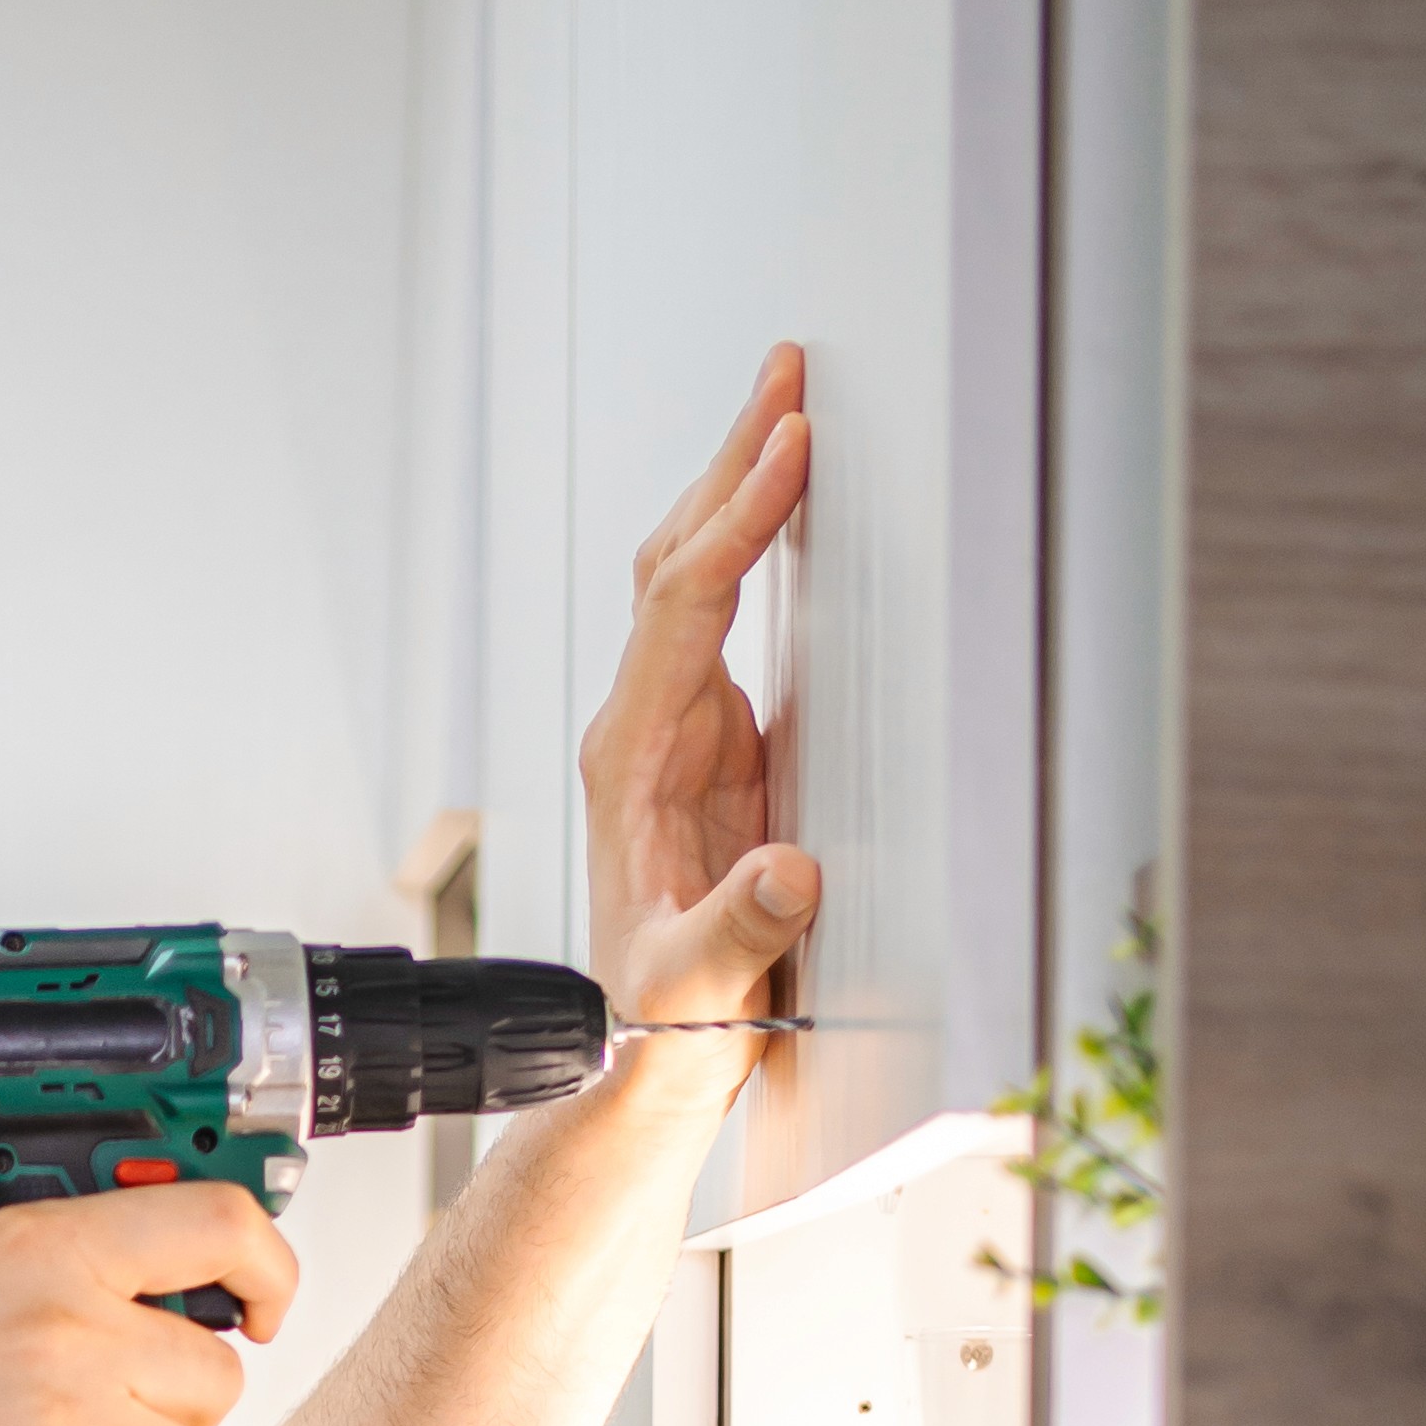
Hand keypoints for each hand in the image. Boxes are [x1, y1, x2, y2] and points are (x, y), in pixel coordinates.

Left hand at [586, 345, 819, 1032]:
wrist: (646, 1057)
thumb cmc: (662, 1020)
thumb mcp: (697, 987)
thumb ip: (741, 929)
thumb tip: (794, 871)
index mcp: (632, 759)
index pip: (686, 606)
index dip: (738, 522)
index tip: (788, 448)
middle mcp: (644, 727)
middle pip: (680, 560)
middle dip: (732, 461)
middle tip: (787, 369)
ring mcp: (676, 730)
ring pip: (697, 576)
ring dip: (739, 488)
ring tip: (789, 401)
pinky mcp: (714, 746)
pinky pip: (727, 618)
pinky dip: (757, 546)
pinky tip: (789, 502)